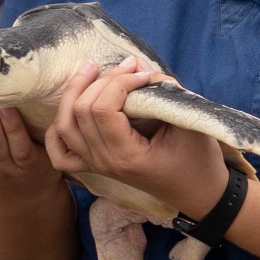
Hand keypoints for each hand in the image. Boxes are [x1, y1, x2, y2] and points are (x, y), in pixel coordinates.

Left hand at [45, 57, 226, 214]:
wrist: (199, 192)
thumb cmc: (199, 160)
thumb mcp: (189, 123)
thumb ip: (165, 93)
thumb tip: (140, 67)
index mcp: (126, 155)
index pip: (103, 109)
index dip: (120, 82)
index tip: (144, 74)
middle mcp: (104, 161)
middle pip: (80, 111)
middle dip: (102, 80)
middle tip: (128, 66)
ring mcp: (96, 165)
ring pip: (64, 125)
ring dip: (75, 93)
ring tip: (92, 69)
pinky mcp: (95, 166)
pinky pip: (61, 152)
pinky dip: (59, 129)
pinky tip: (71, 109)